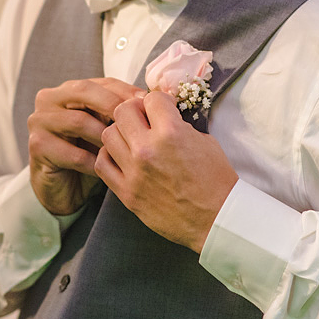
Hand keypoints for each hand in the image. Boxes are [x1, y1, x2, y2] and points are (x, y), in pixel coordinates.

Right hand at [27, 77, 143, 214]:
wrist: (62, 186)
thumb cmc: (88, 152)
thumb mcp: (104, 126)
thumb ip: (120, 110)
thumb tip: (154, 99)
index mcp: (68, 89)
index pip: (101, 82)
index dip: (126, 91)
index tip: (147, 103)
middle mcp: (49, 99)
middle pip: (84, 92)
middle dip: (114, 105)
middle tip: (137, 122)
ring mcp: (39, 121)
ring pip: (79, 122)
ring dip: (105, 137)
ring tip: (124, 149)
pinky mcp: (38, 146)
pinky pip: (74, 153)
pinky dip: (95, 162)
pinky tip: (108, 168)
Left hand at [95, 91, 237, 251]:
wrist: (216, 220)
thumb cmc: (216, 181)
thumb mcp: (205, 142)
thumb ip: (179, 125)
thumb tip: (162, 115)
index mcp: (171, 133)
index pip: (151, 99)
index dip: (159, 102)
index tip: (163, 109)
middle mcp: (147, 149)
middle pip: (123, 111)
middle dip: (135, 111)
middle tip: (145, 120)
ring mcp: (133, 172)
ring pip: (107, 134)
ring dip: (120, 132)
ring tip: (133, 140)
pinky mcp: (126, 192)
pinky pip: (102, 164)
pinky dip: (109, 156)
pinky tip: (122, 157)